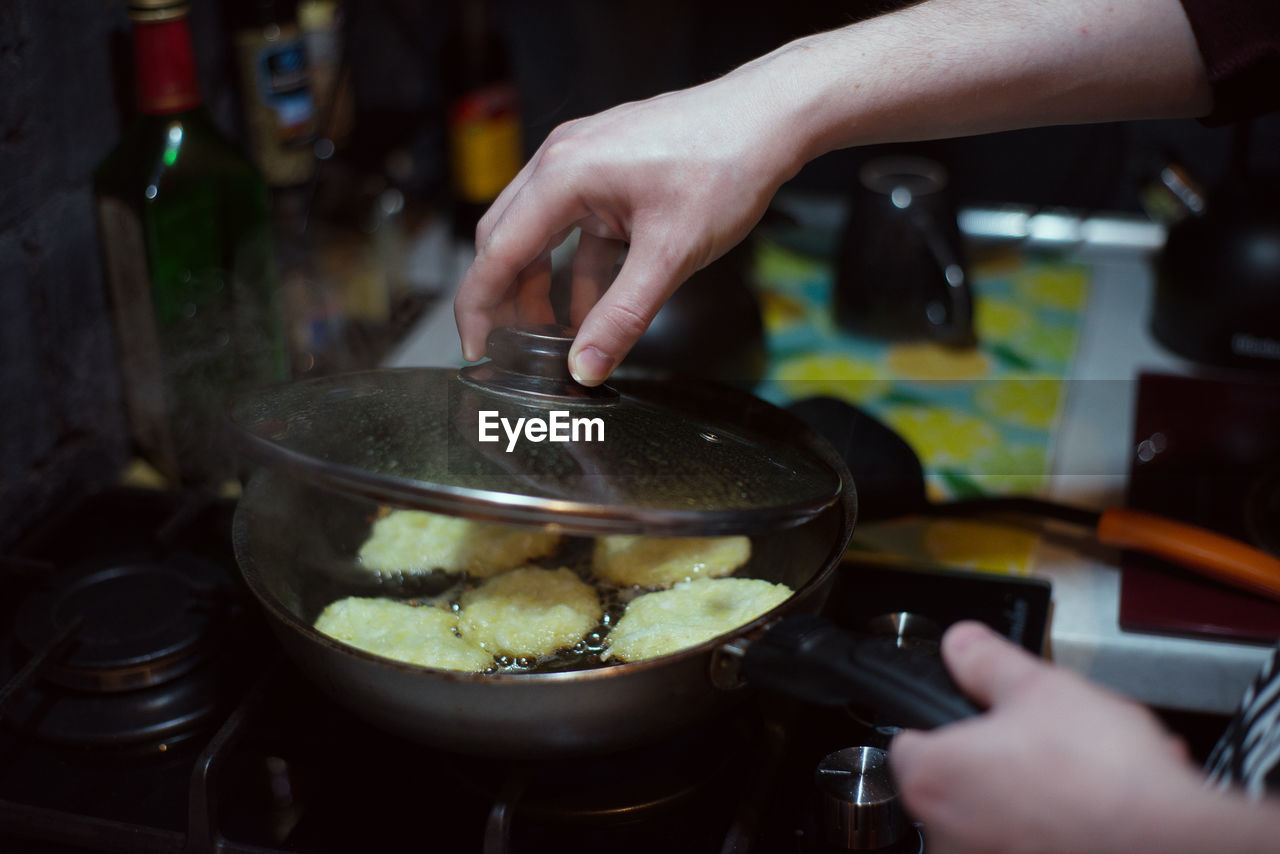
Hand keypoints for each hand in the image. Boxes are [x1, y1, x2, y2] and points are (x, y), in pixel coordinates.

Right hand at [453, 52, 809, 384]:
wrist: (772, 117)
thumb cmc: (726, 162)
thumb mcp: (670, 255)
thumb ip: (623, 317)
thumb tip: (587, 365)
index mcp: (563, 174)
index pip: (496, 251)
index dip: (480, 308)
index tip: (477, 351)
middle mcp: (562, 160)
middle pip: (506, 240)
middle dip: (506, 300)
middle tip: (512, 349)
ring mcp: (584, 161)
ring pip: (539, 234)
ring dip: (542, 286)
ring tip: (554, 336)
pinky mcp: (609, 171)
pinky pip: (575, 227)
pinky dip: (577, 269)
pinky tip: (594, 306)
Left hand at [890, 621, 1201, 853]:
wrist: (1172, 843)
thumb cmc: (1102, 776)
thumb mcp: (1038, 687)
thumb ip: (985, 662)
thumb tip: (960, 645)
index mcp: (932, 778)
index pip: (908, 742)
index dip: (943, 723)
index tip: (972, 721)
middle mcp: (945, 835)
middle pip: (957, 782)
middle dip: (1000, 761)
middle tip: (1042, 744)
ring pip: (1000, 816)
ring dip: (1036, 794)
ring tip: (1084, 776)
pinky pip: (1032, 843)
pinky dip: (1059, 828)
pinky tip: (1097, 810)